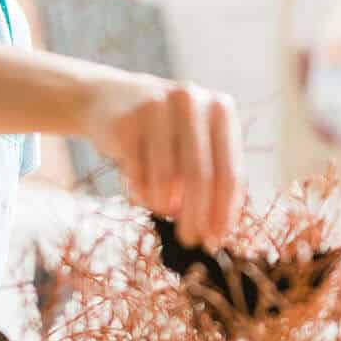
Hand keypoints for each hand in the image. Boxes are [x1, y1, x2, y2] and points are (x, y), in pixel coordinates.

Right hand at [75, 73, 242, 248]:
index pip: (229, 172)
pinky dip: (141, 194)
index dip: (224, 211)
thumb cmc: (167, 133)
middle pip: (200, 177)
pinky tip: (142, 192)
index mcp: (220, 108)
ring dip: (165, 206)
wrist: (111, 99)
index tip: (217, 239)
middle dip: (196, 217)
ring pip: (166, 180)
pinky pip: (137, 176)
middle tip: (191, 241)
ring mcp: (155, 108)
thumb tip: (216, 232)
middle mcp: (190, 102)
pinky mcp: (124, 122)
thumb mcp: (198, 144)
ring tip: (162, 208)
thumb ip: (213, 179)